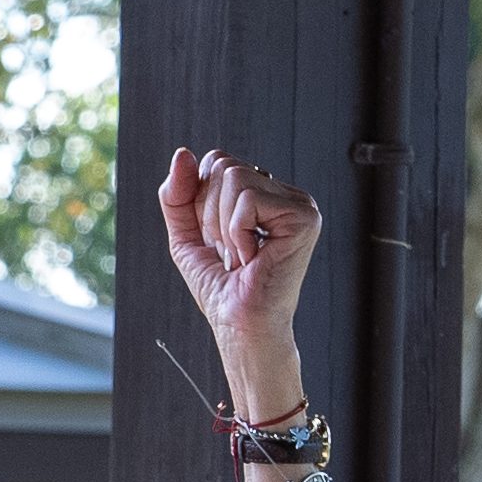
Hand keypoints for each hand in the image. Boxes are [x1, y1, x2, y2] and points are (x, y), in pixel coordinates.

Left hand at [158, 147, 320, 389]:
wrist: (241, 328)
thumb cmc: (221, 289)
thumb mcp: (187, 236)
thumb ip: (177, 195)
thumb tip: (182, 153)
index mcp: (263, 193)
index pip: (216, 162)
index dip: (199, 201)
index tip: (217, 241)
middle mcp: (284, 193)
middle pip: (223, 165)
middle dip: (209, 215)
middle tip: (230, 252)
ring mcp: (299, 202)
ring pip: (234, 178)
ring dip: (223, 227)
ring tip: (242, 257)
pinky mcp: (304, 216)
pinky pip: (247, 200)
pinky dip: (237, 233)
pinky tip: (253, 258)